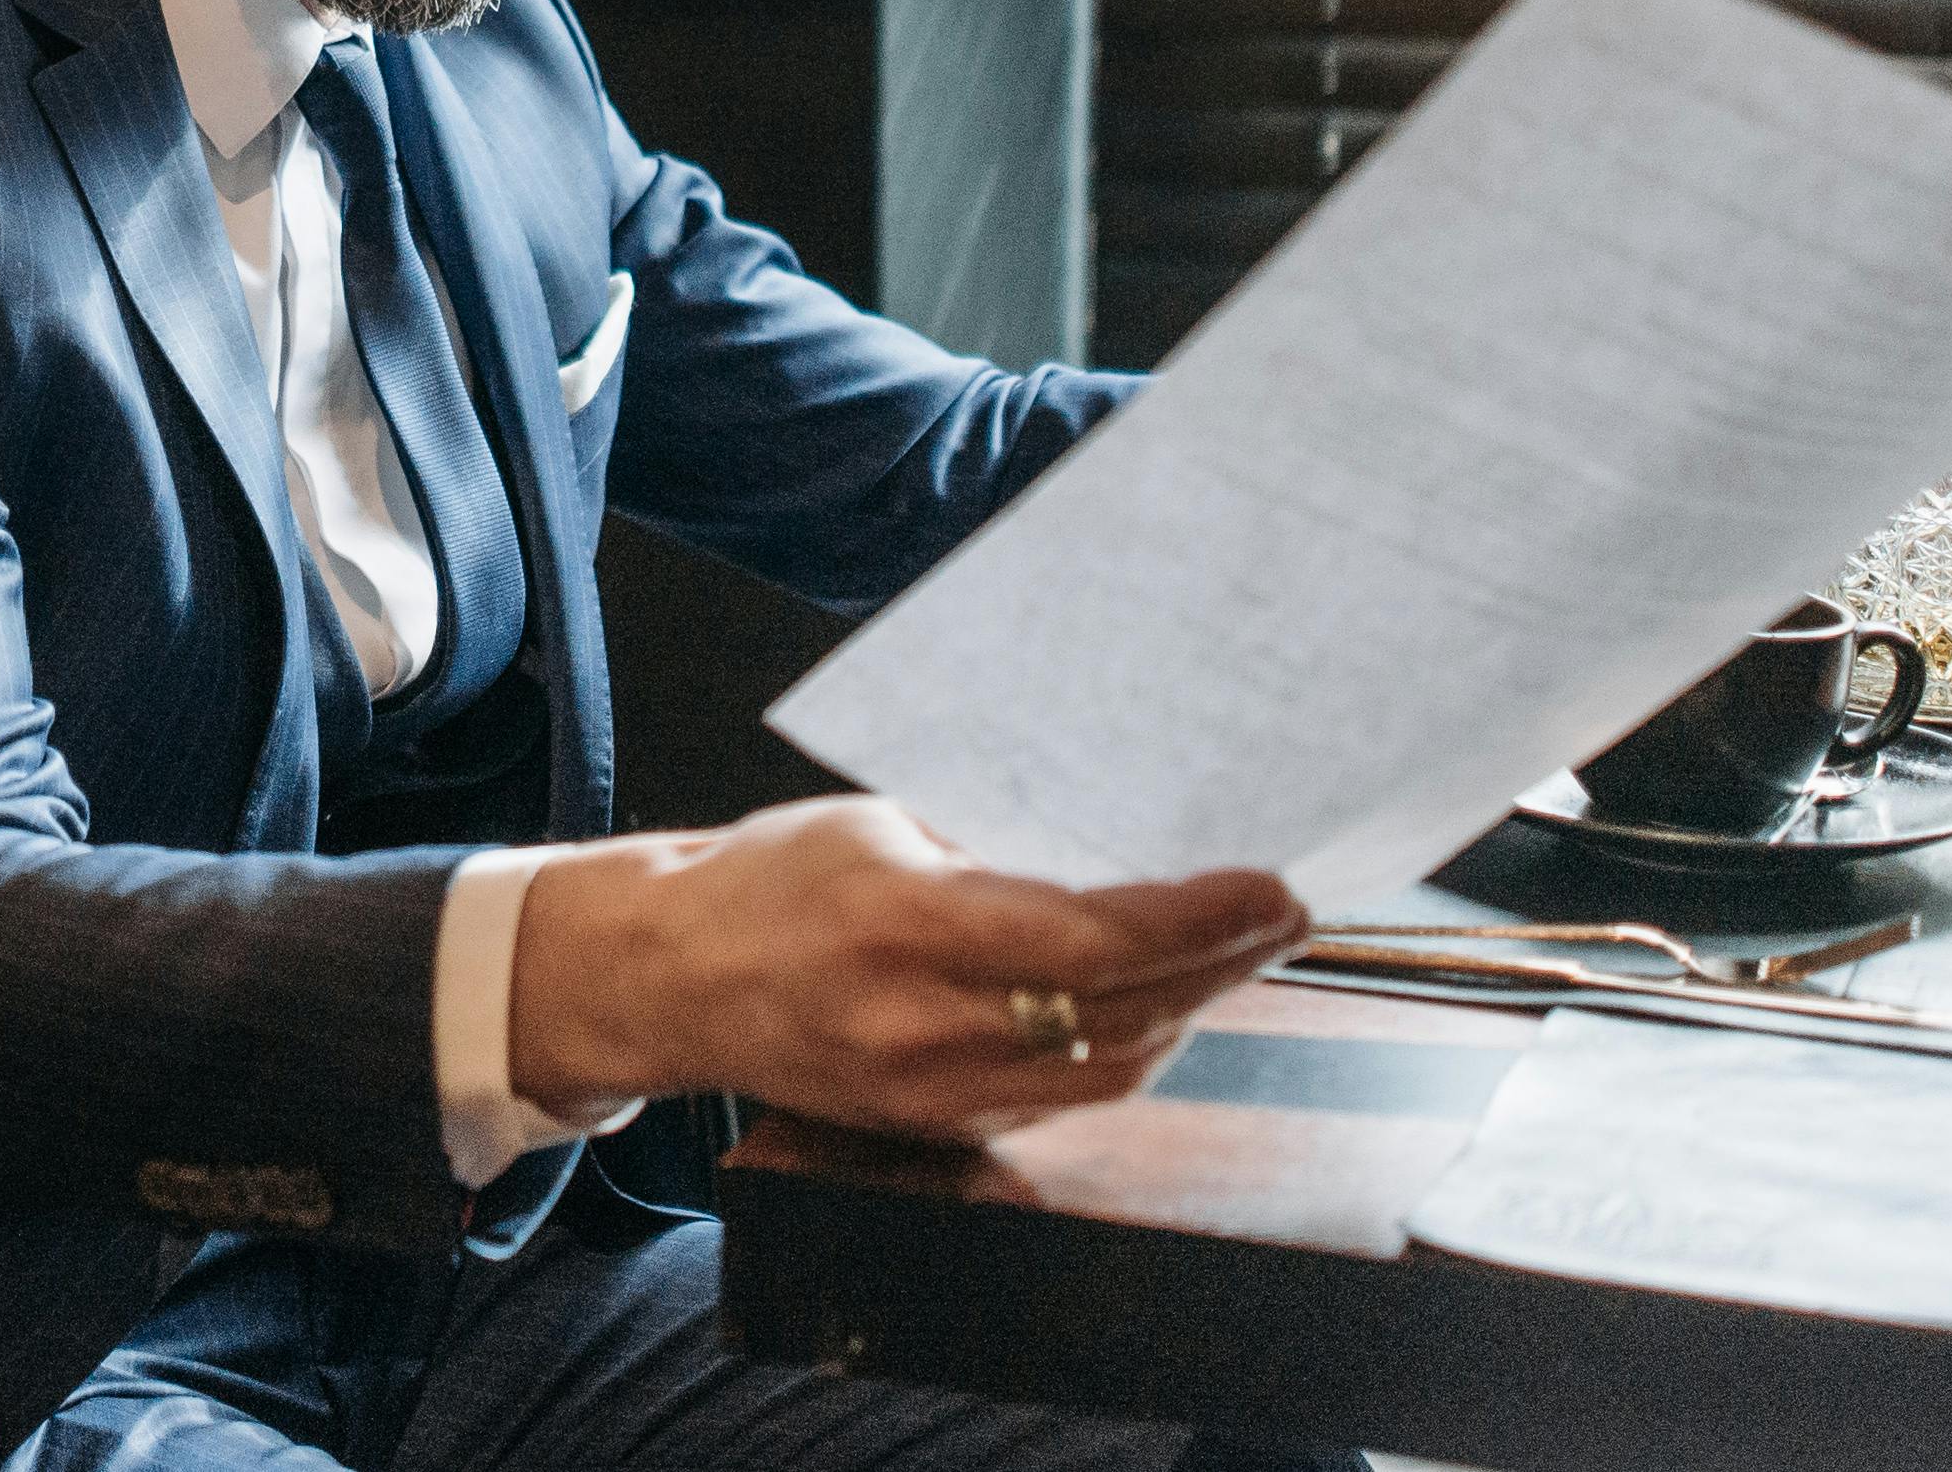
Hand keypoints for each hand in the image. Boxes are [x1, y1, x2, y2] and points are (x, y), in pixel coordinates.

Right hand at [506, 794, 1305, 1145]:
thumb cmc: (767, 879)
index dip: (1199, 923)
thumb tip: (1124, 853)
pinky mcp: (932, 1129)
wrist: (668, 977)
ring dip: (1187, 1014)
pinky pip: (1063, 1099)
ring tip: (1234, 957)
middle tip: (1283, 917)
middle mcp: (922, 1024)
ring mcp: (930, 1092)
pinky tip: (1153, 1006)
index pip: (1093, 942)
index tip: (1271, 890)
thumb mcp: (879, 823)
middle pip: (1122, 1014)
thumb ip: (995, 852)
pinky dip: (1124, 1050)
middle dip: (1220, 964)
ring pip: (1109, 1071)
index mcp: (904, 923)